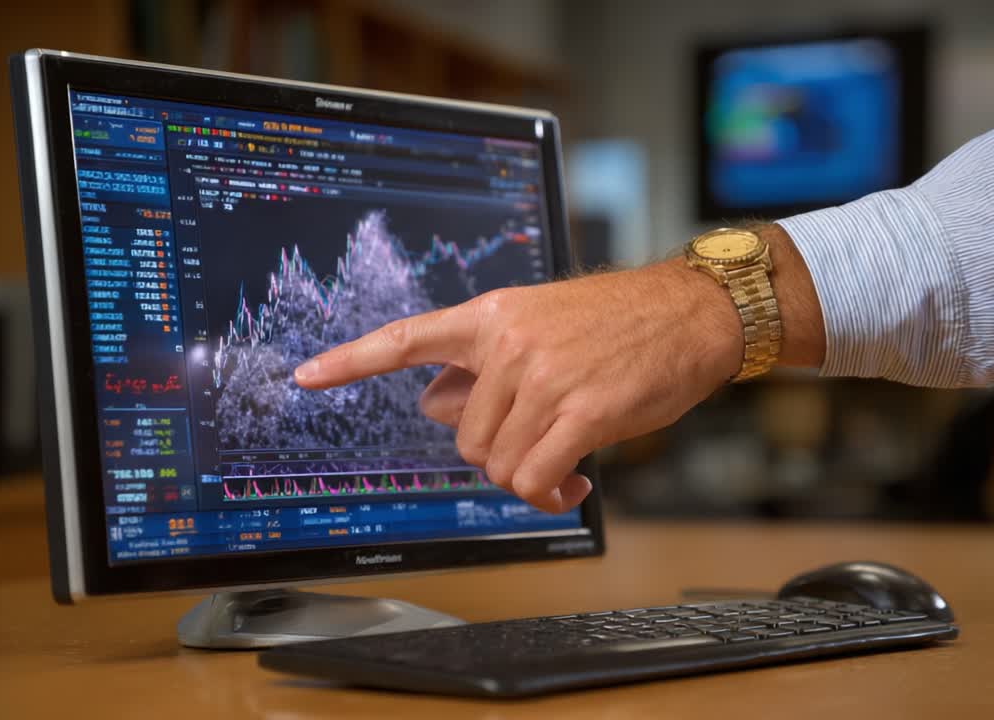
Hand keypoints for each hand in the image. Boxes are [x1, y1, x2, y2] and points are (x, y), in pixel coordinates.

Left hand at [294, 226, 822, 512]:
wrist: (689, 313)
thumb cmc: (618, 324)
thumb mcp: (539, 325)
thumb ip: (481, 364)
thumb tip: (430, 400)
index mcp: (490, 316)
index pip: (405, 338)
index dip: (350, 360)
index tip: (304, 376)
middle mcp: (507, 344)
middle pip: (462, 436)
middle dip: (495, 453)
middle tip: (535, 446)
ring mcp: (541, 377)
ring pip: (497, 462)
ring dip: (527, 476)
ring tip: (563, 465)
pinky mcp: (580, 411)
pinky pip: (535, 476)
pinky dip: (549, 493)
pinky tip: (573, 483)